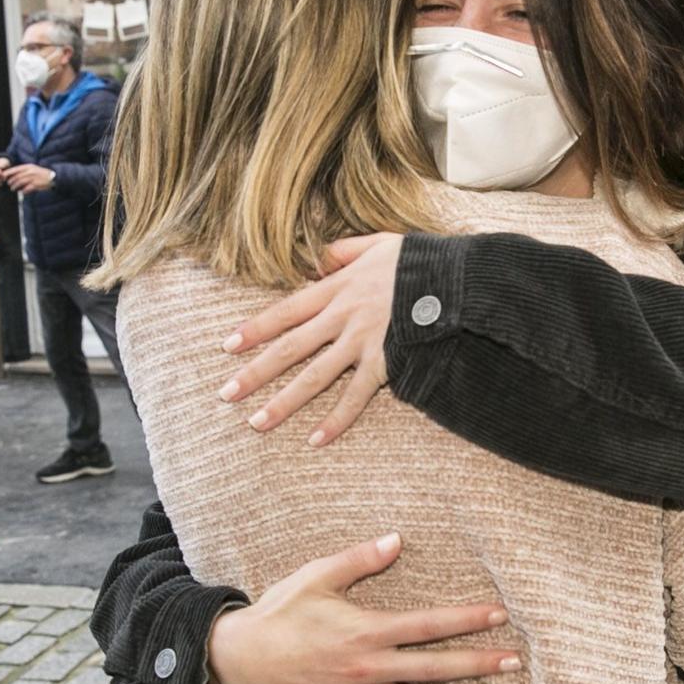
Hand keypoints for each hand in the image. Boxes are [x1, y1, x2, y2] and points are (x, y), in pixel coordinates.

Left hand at [4, 164, 56, 193]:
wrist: (54, 176)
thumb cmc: (42, 173)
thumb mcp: (33, 168)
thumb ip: (24, 171)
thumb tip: (13, 174)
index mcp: (28, 167)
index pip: (15, 169)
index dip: (8, 173)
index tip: (3, 176)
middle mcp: (30, 172)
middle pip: (16, 177)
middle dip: (11, 181)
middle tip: (8, 184)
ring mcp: (33, 178)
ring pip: (20, 182)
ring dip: (15, 186)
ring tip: (13, 189)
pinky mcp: (36, 184)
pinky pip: (27, 188)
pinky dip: (23, 191)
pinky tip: (22, 192)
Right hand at [205, 532, 521, 683]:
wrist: (238, 658)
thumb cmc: (281, 611)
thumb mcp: (317, 576)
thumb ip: (360, 559)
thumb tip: (397, 539)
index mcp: (366, 630)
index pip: (427, 625)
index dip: (466, 619)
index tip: (500, 615)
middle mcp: (367, 667)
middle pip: (433, 669)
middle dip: (477, 667)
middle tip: (515, 666)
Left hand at [219, 233, 403, 446]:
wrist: (457, 280)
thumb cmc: (421, 261)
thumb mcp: (379, 243)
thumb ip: (344, 251)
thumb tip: (319, 262)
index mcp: (339, 288)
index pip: (286, 311)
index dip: (256, 329)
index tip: (227, 346)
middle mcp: (343, 317)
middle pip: (290, 348)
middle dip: (256, 372)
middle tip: (226, 394)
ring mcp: (362, 342)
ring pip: (315, 377)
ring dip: (284, 402)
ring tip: (257, 423)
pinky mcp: (385, 363)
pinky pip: (356, 396)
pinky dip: (336, 420)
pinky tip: (315, 440)